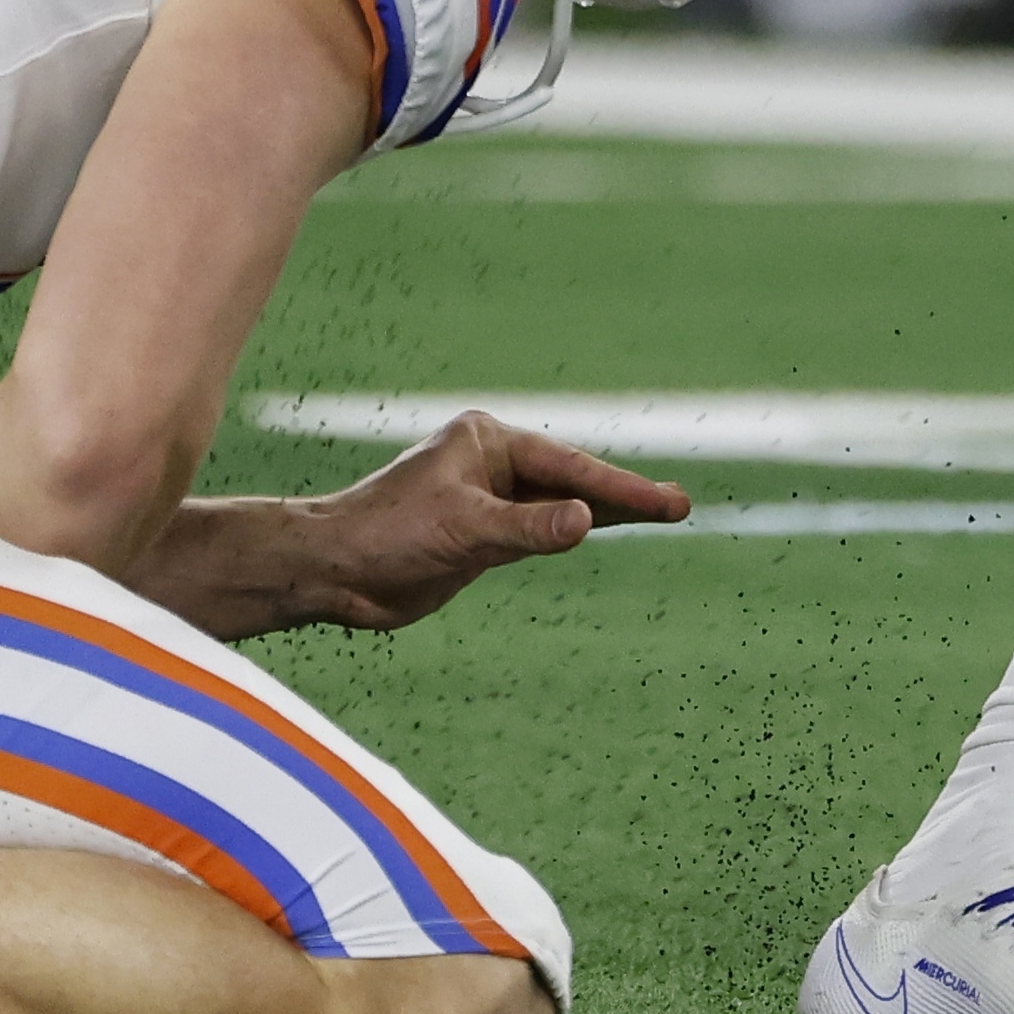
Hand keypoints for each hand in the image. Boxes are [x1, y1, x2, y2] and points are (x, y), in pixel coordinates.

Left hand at [158, 414, 695, 641]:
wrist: (333, 571)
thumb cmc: (386, 535)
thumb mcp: (465, 531)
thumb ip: (528, 528)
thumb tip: (588, 520)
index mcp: (486, 442)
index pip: (570, 468)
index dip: (623, 489)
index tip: (670, 503)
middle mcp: (490, 464)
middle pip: (572, 481)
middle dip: (624, 495)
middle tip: (680, 506)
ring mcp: (485, 499)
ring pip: (557, 506)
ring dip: (603, 513)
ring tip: (658, 513)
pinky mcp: (477, 535)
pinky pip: (538, 531)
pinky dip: (570, 533)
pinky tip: (599, 533)